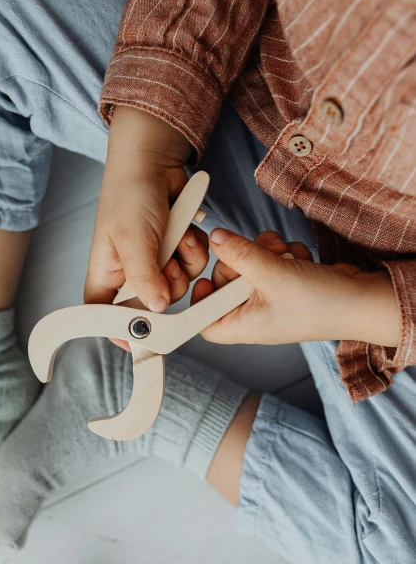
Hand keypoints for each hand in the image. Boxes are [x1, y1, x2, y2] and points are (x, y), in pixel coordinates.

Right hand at [85, 106, 208, 349]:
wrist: (154, 160)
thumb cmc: (130, 194)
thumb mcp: (134, 238)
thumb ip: (144, 276)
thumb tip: (157, 310)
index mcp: (107, 272)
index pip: (103, 313)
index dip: (116, 330)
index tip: (137, 342)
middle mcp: (129, 270)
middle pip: (151, 304)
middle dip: (167, 287)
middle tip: (168, 266)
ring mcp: (153, 260)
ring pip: (177, 285)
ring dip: (184, 264)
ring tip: (178, 238)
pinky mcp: (174, 248)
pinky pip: (191, 266)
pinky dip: (193, 250)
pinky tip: (187, 231)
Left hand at [191, 229, 400, 346]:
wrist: (362, 300)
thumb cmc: (319, 303)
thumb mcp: (272, 275)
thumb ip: (239, 254)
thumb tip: (216, 238)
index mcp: (243, 325)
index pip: (203, 321)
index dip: (201, 299)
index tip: (207, 277)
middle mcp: (253, 314)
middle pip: (224, 281)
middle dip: (241, 260)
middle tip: (258, 253)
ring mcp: (270, 297)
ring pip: (249, 264)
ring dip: (266, 252)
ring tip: (285, 255)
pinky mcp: (286, 282)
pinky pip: (271, 259)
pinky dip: (284, 254)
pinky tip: (300, 259)